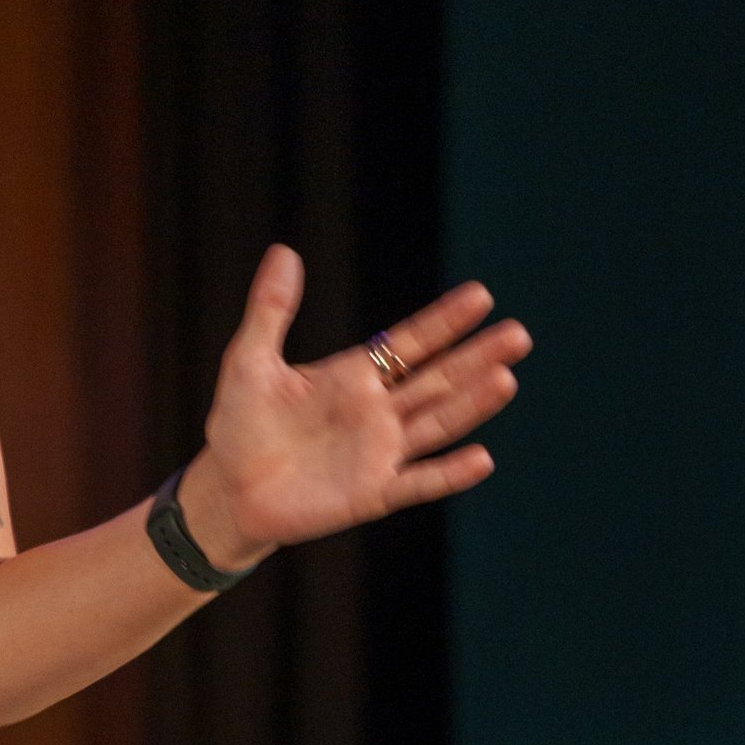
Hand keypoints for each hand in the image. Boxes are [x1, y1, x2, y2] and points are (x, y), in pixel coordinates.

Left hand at [176, 245, 530, 568]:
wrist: (227, 492)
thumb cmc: (238, 426)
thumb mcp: (249, 362)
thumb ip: (270, 310)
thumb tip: (283, 250)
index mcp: (354, 377)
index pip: (411, 343)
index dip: (445, 321)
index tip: (481, 296)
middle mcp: (378, 412)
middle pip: (438, 380)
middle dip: (476, 357)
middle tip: (518, 334)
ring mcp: (380, 453)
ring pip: (437, 424)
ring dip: (471, 404)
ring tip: (505, 379)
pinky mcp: (372, 493)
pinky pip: (418, 482)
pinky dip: (449, 473)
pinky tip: (482, 458)